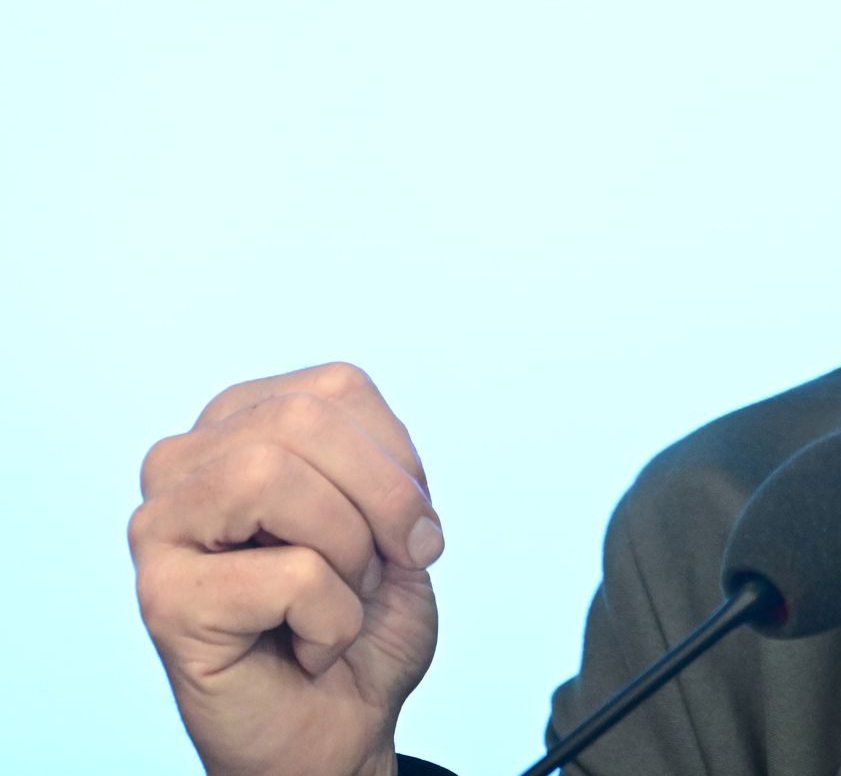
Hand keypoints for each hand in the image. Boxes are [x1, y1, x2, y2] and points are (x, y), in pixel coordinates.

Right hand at [130, 363, 442, 775]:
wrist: (337, 728)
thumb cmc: (360, 622)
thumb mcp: (398, 523)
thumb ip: (384, 469)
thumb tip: (389, 475)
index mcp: (240, 423)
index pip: (337, 387)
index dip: (398, 460)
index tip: (407, 525)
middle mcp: (182, 462)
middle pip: (301, 421)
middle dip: (380, 500)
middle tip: (384, 568)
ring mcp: (159, 528)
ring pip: (273, 478)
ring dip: (349, 554)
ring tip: (337, 602)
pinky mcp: (161, 597)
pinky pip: (288, 574)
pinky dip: (333, 620)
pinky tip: (305, 648)